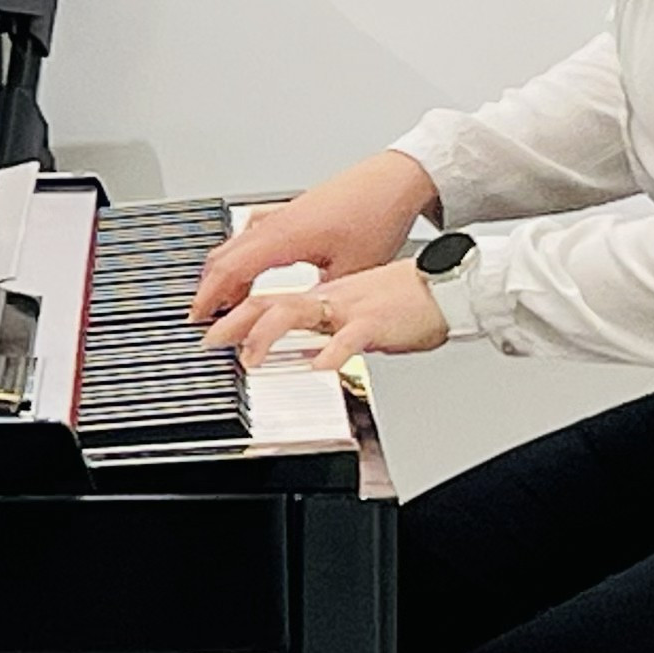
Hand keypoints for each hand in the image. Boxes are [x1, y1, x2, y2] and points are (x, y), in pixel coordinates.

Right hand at [187, 151, 438, 322]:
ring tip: (227, 296)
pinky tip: (252, 264)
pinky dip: (241, 254)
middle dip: (209, 287)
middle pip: (223, 256)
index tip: (198, 316)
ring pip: (235, 244)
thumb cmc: (375, 215)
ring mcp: (281, 215)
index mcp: (283, 238)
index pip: (230, 270)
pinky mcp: (291, 212)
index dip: (210, 297)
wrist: (392, 182)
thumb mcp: (350, 270)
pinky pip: (251, 234)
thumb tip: (307, 319)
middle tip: (205, 313)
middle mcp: (275, 224)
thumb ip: (320, 297)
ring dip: (225, 271)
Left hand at [200, 261, 449, 373]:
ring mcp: (350, 308)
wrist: (444, 286)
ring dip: (267, 335)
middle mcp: (330, 298)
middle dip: (234, 323)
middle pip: (269, 303)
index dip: (235, 314)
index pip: (268, 300)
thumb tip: (313, 344)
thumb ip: (332, 326)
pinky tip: (320, 366)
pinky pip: (350, 337)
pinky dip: (332, 352)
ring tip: (250, 358)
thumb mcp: (358, 311)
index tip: (211, 330)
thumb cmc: (407, 300)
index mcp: (324, 296)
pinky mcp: (375, 323)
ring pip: (297, 312)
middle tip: (209, 342)